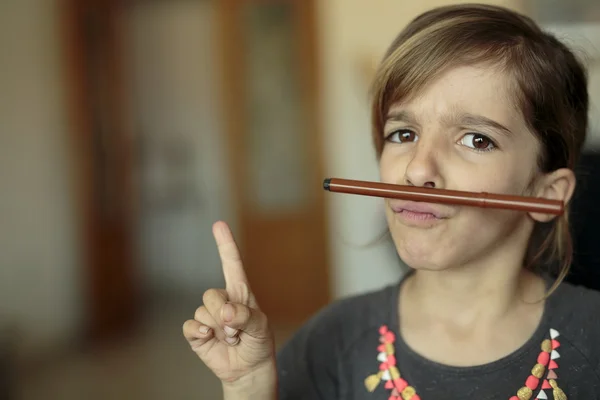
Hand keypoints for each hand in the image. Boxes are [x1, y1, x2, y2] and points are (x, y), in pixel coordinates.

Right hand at [182, 221, 274, 385]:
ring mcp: (208, 315)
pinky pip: (190, 326)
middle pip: (211, 294)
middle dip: (224, 315)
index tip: (219, 224)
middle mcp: (222, 300)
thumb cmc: (258, 342)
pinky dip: (200, 333)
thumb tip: (225, 311)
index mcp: (240, 292)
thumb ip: (245, 316)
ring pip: (202, 311)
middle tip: (238, 331)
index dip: (225, 244)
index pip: (231, 264)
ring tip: (231, 338)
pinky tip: (210, 339)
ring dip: (219, 329)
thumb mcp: (260, 328)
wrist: (248, 369)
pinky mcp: (197, 333)